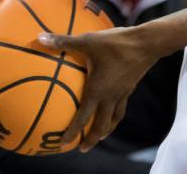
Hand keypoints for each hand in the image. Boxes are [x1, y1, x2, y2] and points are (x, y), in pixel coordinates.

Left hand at [39, 25, 157, 151]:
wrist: (147, 43)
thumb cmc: (116, 43)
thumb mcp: (88, 41)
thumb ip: (63, 41)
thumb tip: (39, 38)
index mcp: (98, 91)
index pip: (83, 118)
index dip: (73, 132)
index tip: (63, 144)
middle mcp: (110, 96)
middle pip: (101, 126)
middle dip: (91, 139)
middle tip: (82, 148)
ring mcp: (122, 93)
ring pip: (114, 119)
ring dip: (106, 130)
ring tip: (100, 136)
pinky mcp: (130, 87)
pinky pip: (121, 107)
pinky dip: (115, 114)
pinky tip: (113, 108)